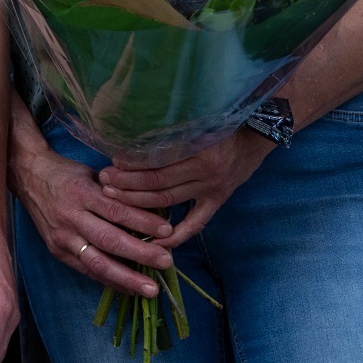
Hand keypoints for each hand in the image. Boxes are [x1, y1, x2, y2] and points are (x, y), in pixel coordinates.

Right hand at [12, 140, 173, 298]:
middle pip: (108, 240)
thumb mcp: (92, 173)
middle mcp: (70, 217)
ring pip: (96, 262)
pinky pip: (86, 270)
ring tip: (150, 289)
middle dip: (140, 254)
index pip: (116, 210)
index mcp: (81, 192)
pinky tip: (129, 289)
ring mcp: (62, 237)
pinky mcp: (57, 251)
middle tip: (166, 262)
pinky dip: (110, 281)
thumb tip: (151, 211)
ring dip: (126, 278)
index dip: (142, 222)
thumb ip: (116, 191)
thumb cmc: (67, 173)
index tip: (167, 231)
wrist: (28, 177)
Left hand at [100, 132, 275, 248]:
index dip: (132, 164)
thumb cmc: (223, 123)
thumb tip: (134, 134)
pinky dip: (176, 236)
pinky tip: (154, 242)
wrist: (257, 135)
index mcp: (198, 149)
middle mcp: (204, 172)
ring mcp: (211, 189)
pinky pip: (195, 224)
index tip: (112, 162)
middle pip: (157, 183)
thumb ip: (172, 130)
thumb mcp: (198, 120)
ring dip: (138, 203)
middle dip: (127, 184)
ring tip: (115, 200)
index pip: (157, 161)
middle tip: (104, 182)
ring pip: (167, 201)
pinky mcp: (217, 200)